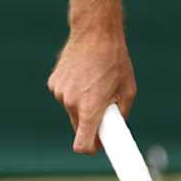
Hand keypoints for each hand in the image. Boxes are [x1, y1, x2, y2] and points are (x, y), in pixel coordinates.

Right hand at [48, 32, 136, 154]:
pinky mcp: (53, 83)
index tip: (99, 145)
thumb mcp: (127, 90)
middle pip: (79, 127)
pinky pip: (65, 96)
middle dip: (90, 123)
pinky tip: (83, 75)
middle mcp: (71, 103)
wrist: (94, 33)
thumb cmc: (115, 60)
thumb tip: (116, 129)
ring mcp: (60, 93)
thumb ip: (121, 114)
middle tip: (104, 110)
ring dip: (82, 104)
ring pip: (72, 110)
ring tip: (95, 83)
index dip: (91, 148)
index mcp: (90, 108)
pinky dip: (74, 92)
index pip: (82, 144)